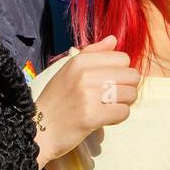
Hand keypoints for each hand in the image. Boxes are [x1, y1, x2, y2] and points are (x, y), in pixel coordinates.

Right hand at [33, 35, 139, 168]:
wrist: (38, 130)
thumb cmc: (57, 100)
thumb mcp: (69, 70)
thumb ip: (93, 53)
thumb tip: (113, 39)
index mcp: (80, 61)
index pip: (123, 59)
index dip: (121, 72)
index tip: (109, 82)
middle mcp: (84, 75)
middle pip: (132, 76)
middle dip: (127, 88)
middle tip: (111, 98)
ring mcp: (87, 96)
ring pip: (131, 94)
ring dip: (123, 104)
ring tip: (107, 108)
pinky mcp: (90, 116)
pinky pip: (123, 112)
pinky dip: (118, 118)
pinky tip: (104, 119)